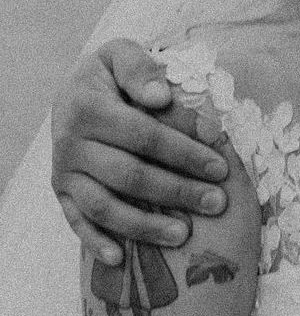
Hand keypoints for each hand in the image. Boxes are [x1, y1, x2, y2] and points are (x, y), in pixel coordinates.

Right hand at [51, 38, 231, 264]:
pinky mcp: (63, 194)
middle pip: (130, 175)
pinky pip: (77, 223)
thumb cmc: (111, 78)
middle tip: (217, 203)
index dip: (185, 152)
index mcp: (88, 107)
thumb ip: (140, 68)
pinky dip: (96, 243)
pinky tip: (120, 259)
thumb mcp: (120, 56)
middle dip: (178, 191)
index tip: (221, 167)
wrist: (72, 93)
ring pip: (105, 206)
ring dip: (145, 225)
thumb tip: (160, 96)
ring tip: (184, 234)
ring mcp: (65, 173)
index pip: (145, 136)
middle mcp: (71, 143)